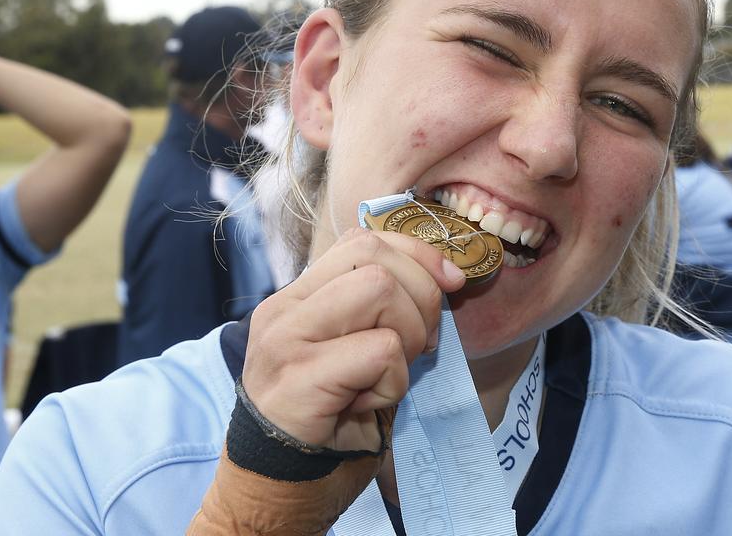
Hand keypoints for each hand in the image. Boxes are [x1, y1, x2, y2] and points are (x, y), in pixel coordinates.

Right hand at [241, 227, 465, 453]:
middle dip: (421, 298)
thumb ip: (383, 310)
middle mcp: (283, 310)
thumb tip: (446, 276)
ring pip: (379, 291)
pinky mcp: (298, 380)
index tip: (450, 285)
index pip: (364, 240)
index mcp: (297, 298)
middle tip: (418, 348)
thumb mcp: (358, 351)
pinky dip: (394, 381)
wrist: (281, 492)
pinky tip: (370, 404)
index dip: (417, 254)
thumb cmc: (331, 423)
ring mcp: (284, 341)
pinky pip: (380, 351)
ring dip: (409, 337)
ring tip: (389, 375)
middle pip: (375, 257)